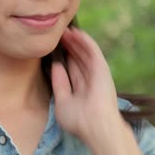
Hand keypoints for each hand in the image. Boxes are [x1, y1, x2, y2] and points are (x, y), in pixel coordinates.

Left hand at [51, 27, 141, 154]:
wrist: (95, 126)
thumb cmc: (79, 120)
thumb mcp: (62, 100)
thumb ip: (59, 82)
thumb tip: (55, 66)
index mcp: (81, 88)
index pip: (71, 68)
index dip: (63, 57)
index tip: (52, 46)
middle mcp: (89, 79)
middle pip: (77, 57)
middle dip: (67, 45)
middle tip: (57, 32)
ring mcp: (96, 73)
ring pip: (84, 52)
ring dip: (75, 40)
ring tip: (63, 29)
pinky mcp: (101, 68)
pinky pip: (92, 50)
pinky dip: (84, 41)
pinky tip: (76, 32)